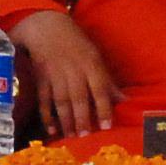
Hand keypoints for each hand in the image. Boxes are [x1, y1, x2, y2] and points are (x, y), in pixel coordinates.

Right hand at [11, 9, 118, 138]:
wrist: (46, 27)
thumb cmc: (76, 43)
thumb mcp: (96, 57)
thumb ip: (108, 81)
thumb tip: (125, 100)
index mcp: (90, 64)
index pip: (99, 89)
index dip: (103, 108)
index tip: (107, 126)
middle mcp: (73, 71)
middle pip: (78, 98)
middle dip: (82, 118)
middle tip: (86, 136)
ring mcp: (55, 75)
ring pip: (61, 101)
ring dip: (66, 120)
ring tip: (71, 137)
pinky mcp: (41, 78)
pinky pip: (44, 99)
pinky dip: (46, 115)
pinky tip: (51, 129)